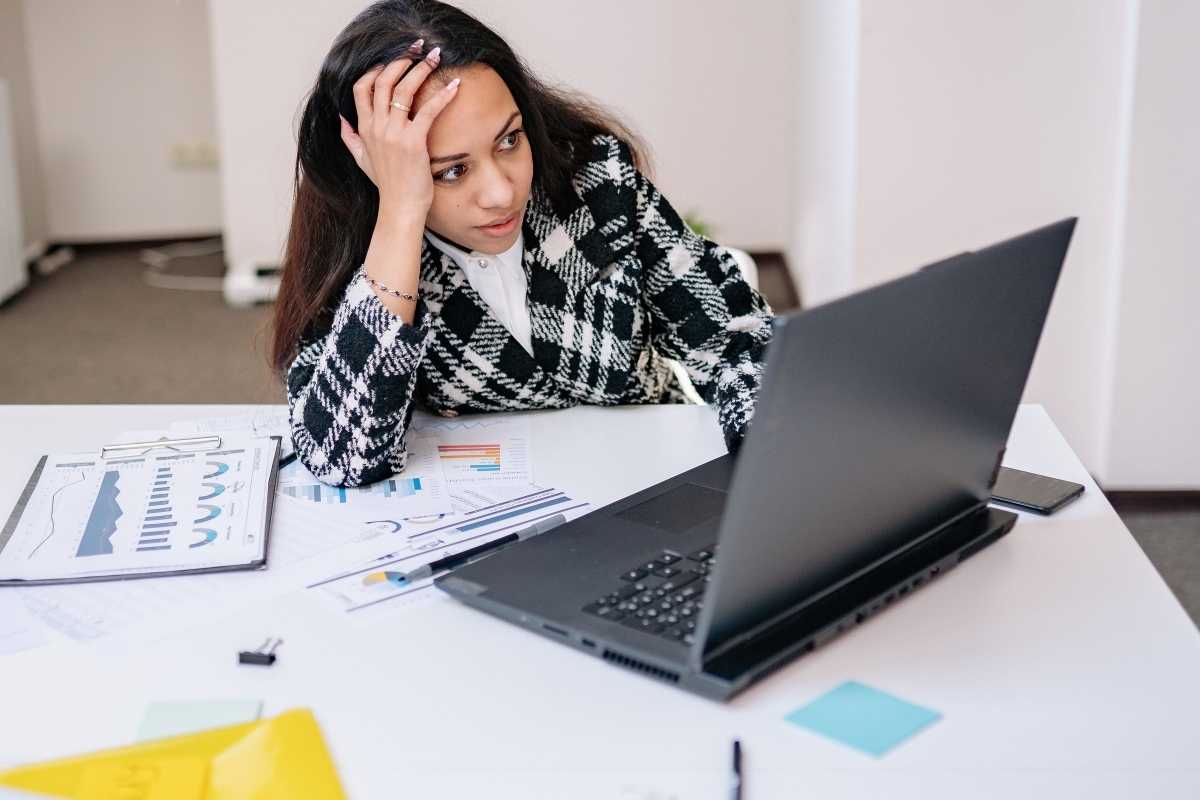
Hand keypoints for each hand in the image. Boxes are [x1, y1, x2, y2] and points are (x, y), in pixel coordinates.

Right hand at [339, 41, 460, 218]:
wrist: (400, 208)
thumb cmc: (387, 185)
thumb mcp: (362, 160)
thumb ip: (350, 138)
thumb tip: (340, 120)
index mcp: (364, 128)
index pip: (362, 87)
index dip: (377, 69)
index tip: (394, 60)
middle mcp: (376, 127)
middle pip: (384, 81)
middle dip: (402, 60)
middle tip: (420, 49)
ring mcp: (393, 134)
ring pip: (404, 90)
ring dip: (421, 69)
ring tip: (436, 58)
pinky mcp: (413, 142)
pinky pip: (428, 111)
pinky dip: (442, 95)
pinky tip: (455, 86)